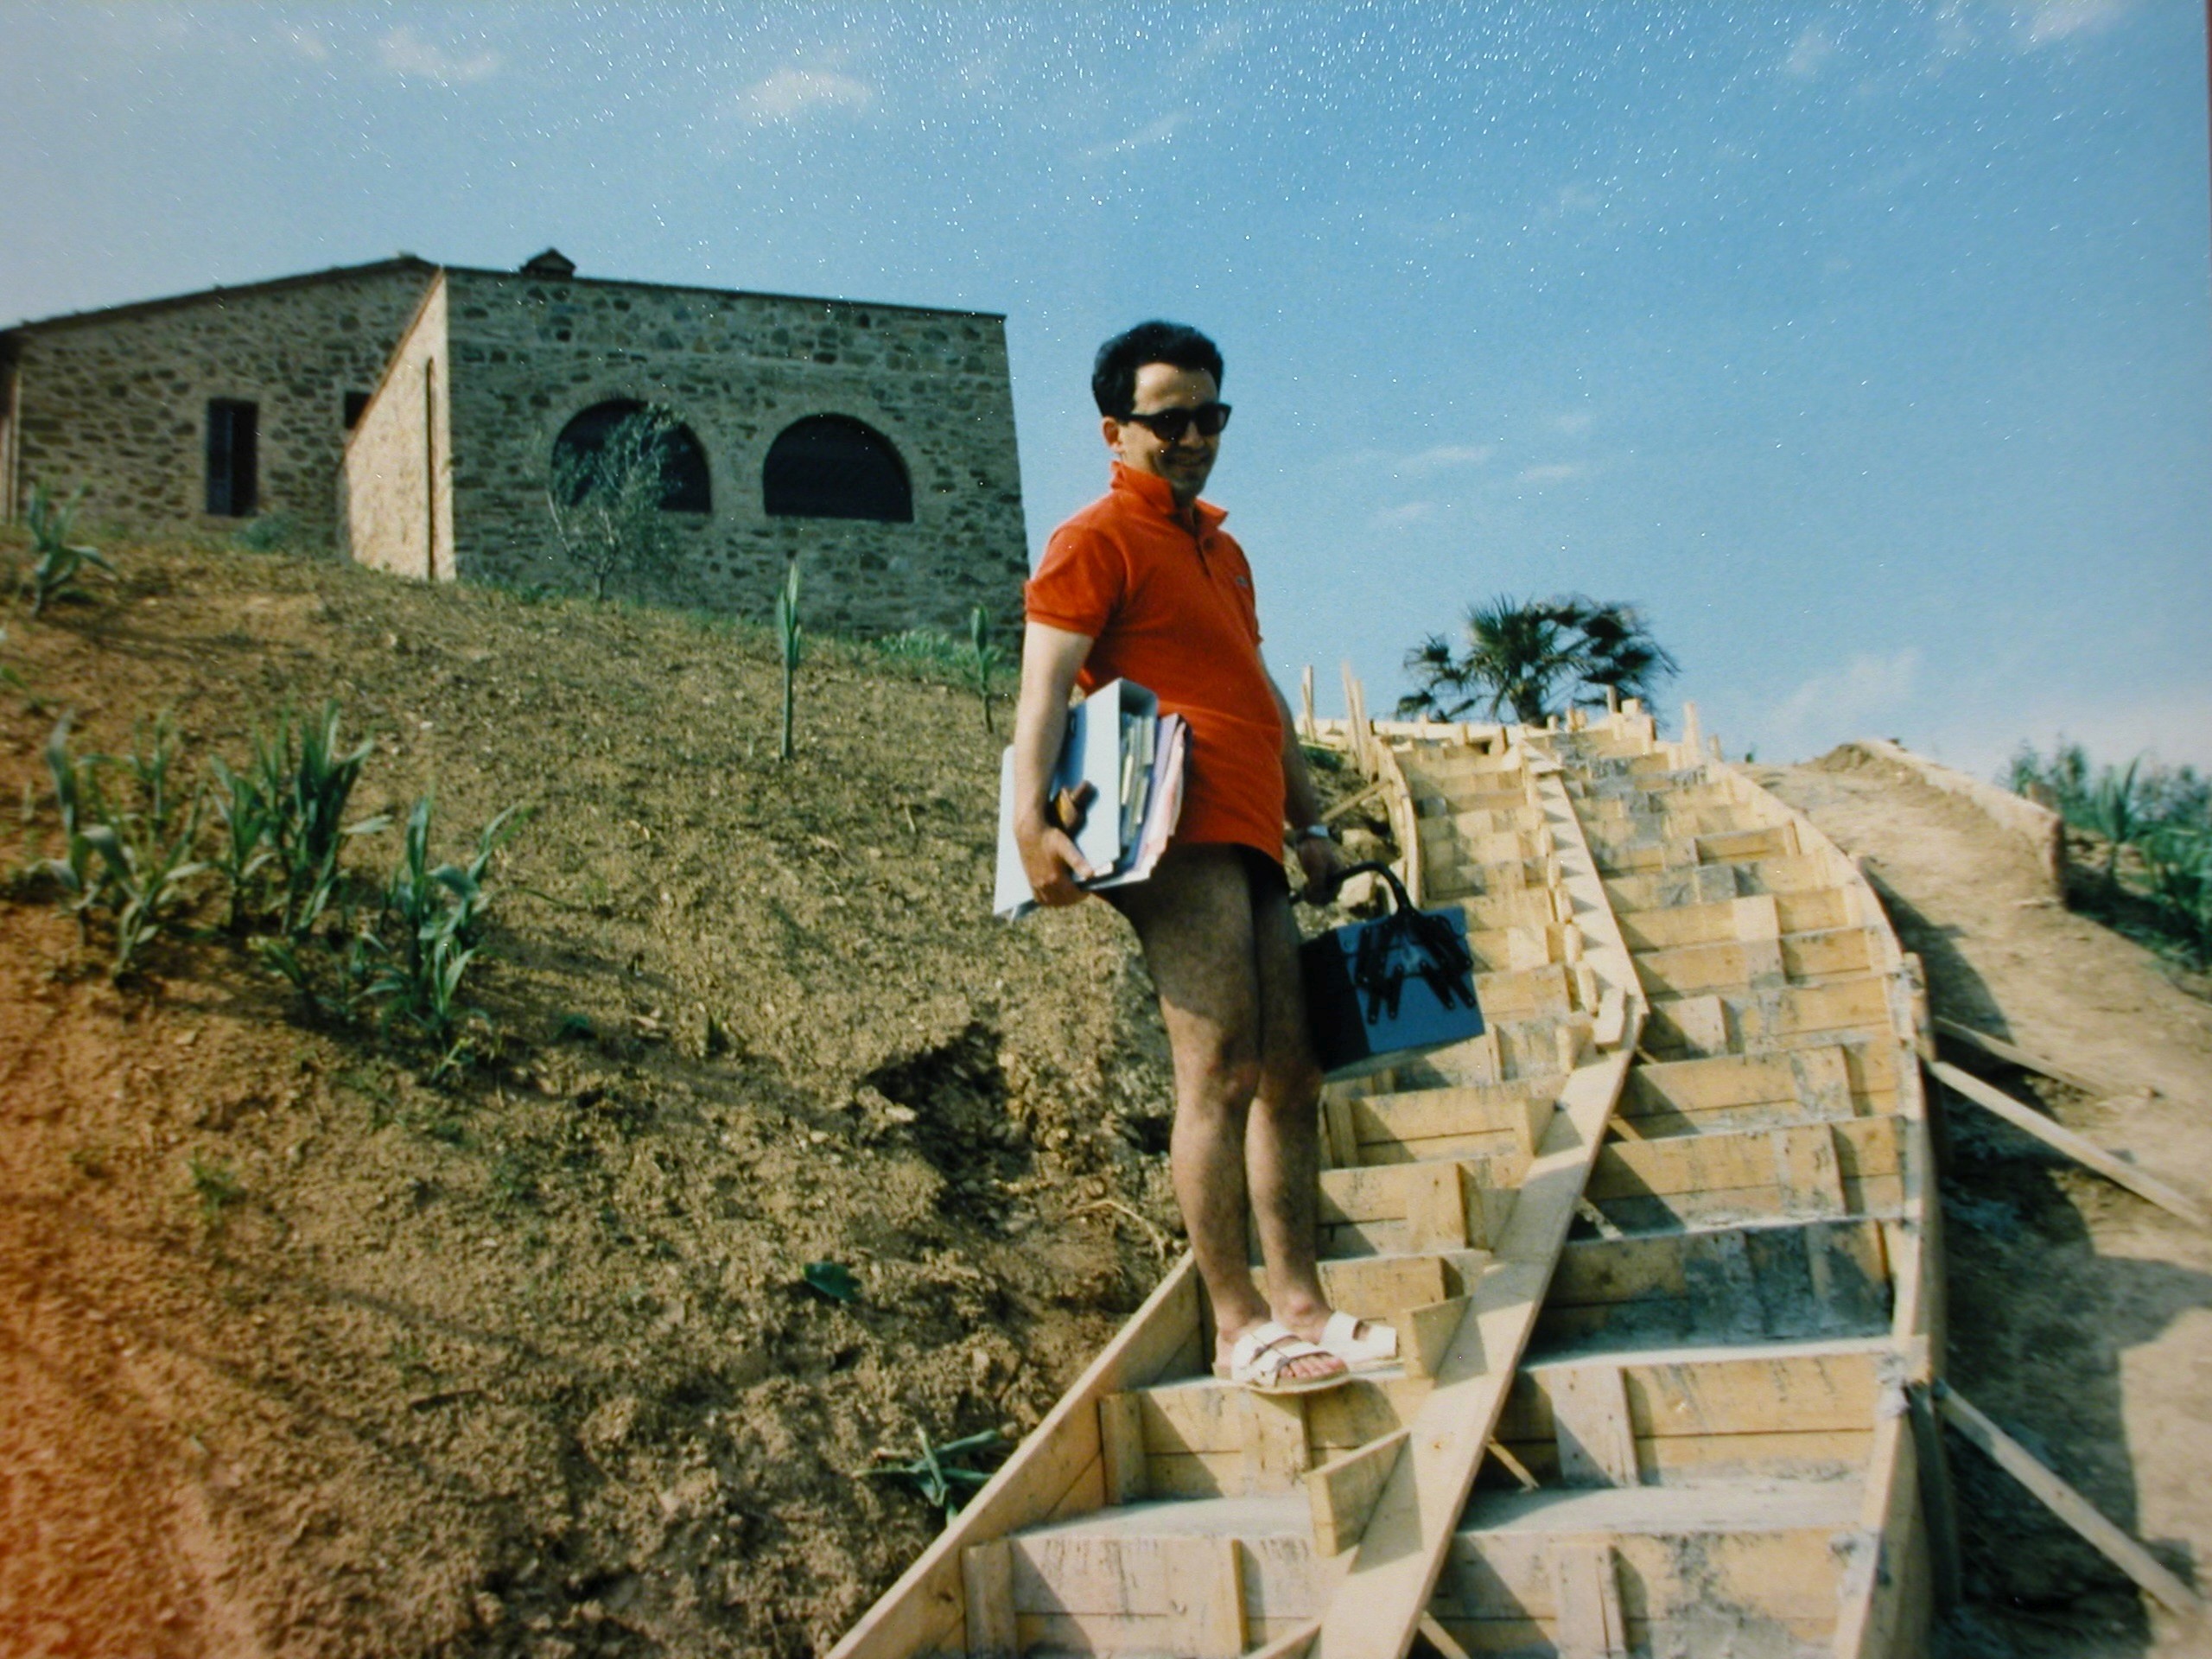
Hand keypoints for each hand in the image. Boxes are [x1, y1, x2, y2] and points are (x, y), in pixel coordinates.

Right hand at [1017, 783, 1096, 906]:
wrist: (1030, 833)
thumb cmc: (1050, 838)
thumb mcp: (1067, 847)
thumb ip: (1078, 862)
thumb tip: (1092, 874)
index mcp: (1056, 878)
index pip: (1074, 895)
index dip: (1083, 894)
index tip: (1087, 889)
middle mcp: (1045, 885)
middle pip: (1063, 900)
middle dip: (1074, 898)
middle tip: (1080, 891)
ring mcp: (1036, 884)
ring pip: (1051, 902)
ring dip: (1062, 901)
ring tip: (1069, 894)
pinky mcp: (1030, 881)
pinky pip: (1040, 898)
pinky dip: (1049, 900)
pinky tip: (1054, 894)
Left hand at [1296, 833, 1344, 901]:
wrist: (1308, 837)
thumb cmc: (1314, 850)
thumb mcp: (1317, 867)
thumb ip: (1318, 884)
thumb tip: (1317, 898)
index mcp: (1338, 877)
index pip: (1332, 896)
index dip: (1321, 899)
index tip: (1310, 894)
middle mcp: (1334, 879)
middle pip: (1326, 897)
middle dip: (1315, 898)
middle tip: (1304, 893)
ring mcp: (1326, 877)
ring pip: (1319, 894)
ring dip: (1311, 895)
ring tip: (1304, 889)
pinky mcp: (1317, 876)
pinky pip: (1315, 889)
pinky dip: (1309, 891)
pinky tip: (1304, 886)